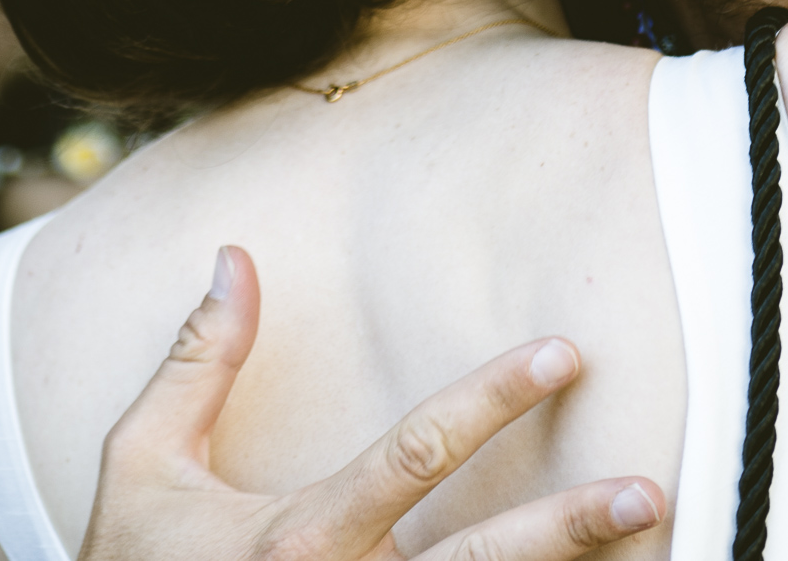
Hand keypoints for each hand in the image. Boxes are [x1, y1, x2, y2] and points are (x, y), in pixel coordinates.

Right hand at [77, 246, 664, 560]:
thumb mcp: (141, 463)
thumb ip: (195, 361)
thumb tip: (235, 257)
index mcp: (298, 536)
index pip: (417, 452)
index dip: (493, 397)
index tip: (561, 352)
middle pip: (480, 556)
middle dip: (568, 524)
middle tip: (645, 486)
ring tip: (646, 539)